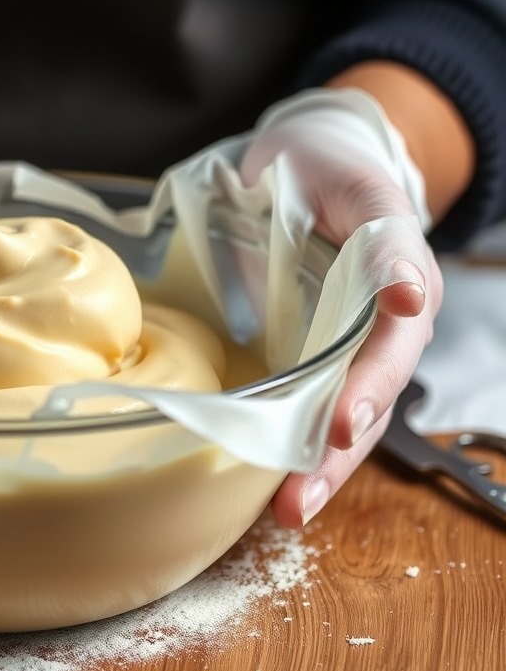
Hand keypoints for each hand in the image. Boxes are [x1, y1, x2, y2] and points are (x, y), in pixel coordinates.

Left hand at [240, 88, 441, 527]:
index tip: (344, 424)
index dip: (368, 390)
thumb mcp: (361, 188)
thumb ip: (385, 237)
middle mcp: (378, 330)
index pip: (389, 351)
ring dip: (312, 467)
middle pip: (366, 404)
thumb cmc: (334, 168)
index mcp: (400, 289)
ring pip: (337, 419)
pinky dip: (286, 444)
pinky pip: (302, 404)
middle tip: (296, 500)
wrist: (305, 159)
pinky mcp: (304, 354)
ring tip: (282, 511)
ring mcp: (341, 348)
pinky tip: (264, 480)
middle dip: (334, 457)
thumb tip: (406, 295)